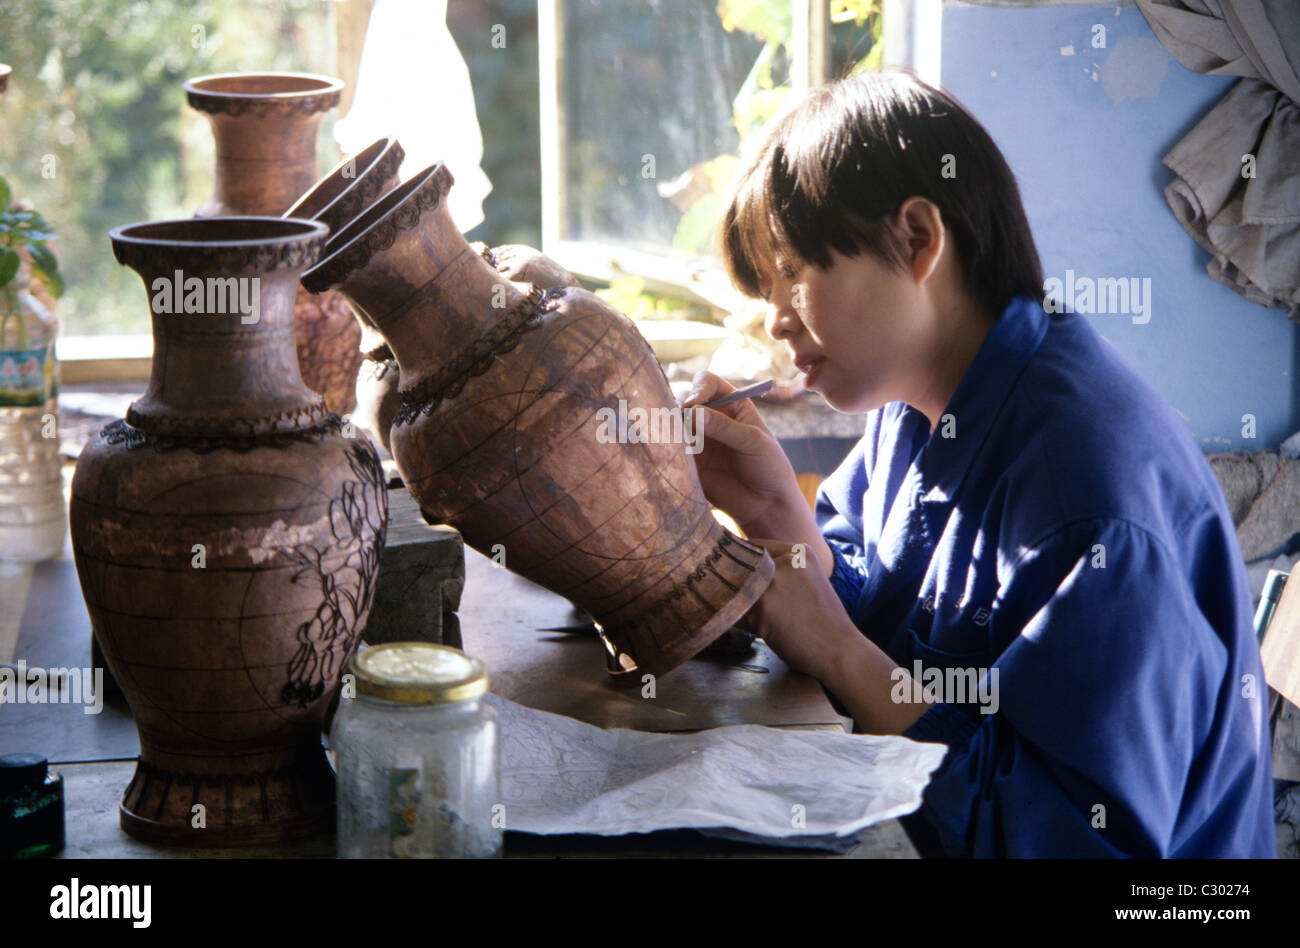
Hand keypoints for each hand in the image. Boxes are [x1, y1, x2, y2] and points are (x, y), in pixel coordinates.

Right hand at [681, 371, 833, 573]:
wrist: (766, 506)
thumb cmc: (769, 468)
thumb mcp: (753, 442)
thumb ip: (724, 427)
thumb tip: (692, 412)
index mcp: (732, 405)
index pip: (707, 383)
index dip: (698, 388)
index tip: (694, 403)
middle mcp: (711, 418)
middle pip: (684, 400)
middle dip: (679, 408)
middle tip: (680, 423)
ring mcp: (697, 439)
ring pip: (673, 423)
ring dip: (670, 427)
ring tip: (675, 440)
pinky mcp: (688, 461)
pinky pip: (671, 449)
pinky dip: (667, 448)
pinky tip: (672, 454)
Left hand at [743, 539, 930, 734]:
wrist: (841, 651)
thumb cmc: (824, 623)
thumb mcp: (807, 581)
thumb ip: (780, 572)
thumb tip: (741, 570)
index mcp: (798, 551)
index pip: (753, 547)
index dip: (738, 561)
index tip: (727, 571)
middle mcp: (785, 561)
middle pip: (740, 565)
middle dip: (733, 582)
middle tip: (726, 595)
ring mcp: (774, 582)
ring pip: (735, 588)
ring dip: (735, 604)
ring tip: (748, 618)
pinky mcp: (764, 606)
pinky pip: (735, 609)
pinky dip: (737, 621)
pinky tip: (753, 630)